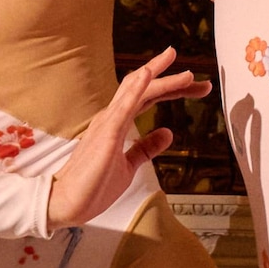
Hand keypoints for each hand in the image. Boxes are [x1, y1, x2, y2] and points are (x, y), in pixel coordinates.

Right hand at [51, 50, 209, 227]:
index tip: (197, 87)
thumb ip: (146, 148)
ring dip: (159, 76)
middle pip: (145, 89)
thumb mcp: (129, 165)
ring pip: (136, 91)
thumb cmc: (93, 187)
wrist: (68, 203)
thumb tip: (167, 133)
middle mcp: (112, 117)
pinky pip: (124, 106)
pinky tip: (149, 74)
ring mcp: (108, 123)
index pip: (148, 98)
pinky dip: (137, 88)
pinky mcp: (106, 134)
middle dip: (173, 81)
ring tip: (179, 64)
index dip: (173, 90)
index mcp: (117, 123)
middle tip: (200, 78)